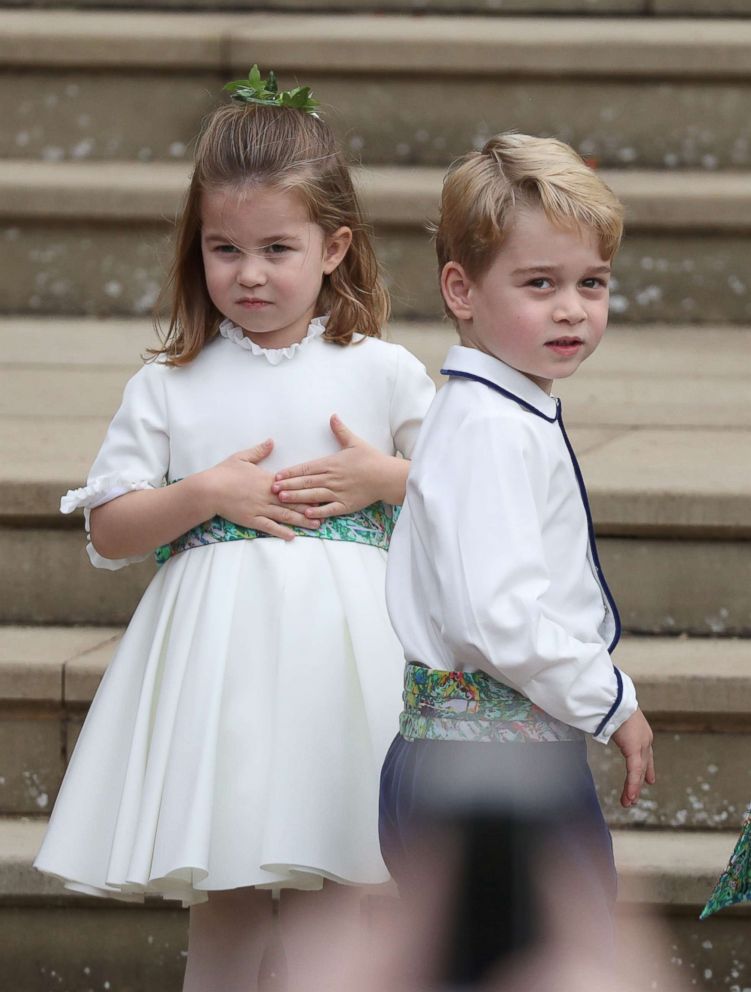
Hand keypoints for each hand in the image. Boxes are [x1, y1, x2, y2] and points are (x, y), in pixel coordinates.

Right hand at [202, 439, 318, 540]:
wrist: (209, 489)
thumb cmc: (224, 472)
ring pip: (285, 516)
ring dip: (302, 521)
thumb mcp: (242, 457)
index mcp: (268, 480)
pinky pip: (269, 527)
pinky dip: (281, 532)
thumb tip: (271, 441)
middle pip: (293, 502)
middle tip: (328, 511)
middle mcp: (267, 495)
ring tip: (317, 525)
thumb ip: (259, 450)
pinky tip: (292, 536)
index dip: (308, 489)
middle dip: (311, 507)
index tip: (323, 490)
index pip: (292, 485)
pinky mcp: (251, 520)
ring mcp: (260, 509)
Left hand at [272, 415, 406, 517]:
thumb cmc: (371, 459)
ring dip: (297, 497)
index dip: (290, 472)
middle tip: (271, 488)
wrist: (387, 476)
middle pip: (306, 482)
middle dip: (288, 485)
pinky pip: (329, 509)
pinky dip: (318, 511)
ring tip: (282, 499)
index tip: (277, 475)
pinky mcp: (346, 505)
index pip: (306, 468)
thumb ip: (341, 430)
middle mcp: (332, 478)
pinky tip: (306, 513)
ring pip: (313, 495)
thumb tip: (333, 416)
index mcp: (331, 463)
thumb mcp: (355, 442)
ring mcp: (338, 492)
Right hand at [611, 708, 654, 807]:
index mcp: (641, 731)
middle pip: (643, 766)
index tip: (649, 780)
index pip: (645, 755)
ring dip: (633, 789)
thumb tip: (601, 723)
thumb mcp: (614, 717)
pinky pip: (634, 772)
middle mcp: (645, 739)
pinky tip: (630, 797)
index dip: (647, 769)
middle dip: (638, 783)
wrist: (614, 697)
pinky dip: (632, 785)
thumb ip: (611, 725)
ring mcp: (642, 744)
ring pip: (638, 772)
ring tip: (628, 803)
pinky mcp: (635, 749)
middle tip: (634, 798)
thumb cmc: (610, 702)